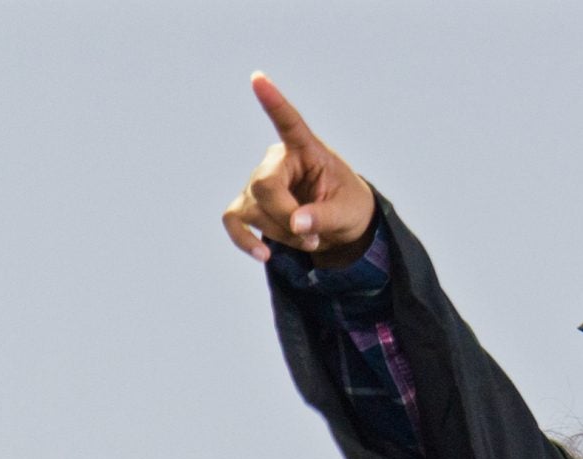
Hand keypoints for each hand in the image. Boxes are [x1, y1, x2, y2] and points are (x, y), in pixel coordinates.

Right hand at [222, 72, 375, 266]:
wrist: (341, 227)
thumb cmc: (348, 206)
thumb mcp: (347, 212)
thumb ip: (324, 216)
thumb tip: (296, 224)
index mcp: (306, 150)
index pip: (289, 122)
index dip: (273, 102)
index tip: (258, 78)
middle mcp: (277, 161)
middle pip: (265, 187)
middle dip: (287, 218)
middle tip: (314, 237)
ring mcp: (258, 184)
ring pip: (254, 210)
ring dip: (282, 235)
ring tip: (309, 242)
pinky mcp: (249, 206)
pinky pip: (234, 220)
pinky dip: (244, 240)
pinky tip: (263, 256)